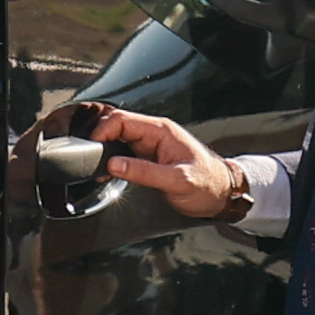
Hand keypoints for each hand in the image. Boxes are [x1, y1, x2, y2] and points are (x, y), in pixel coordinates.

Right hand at [90, 108, 244, 218]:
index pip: (122, 120)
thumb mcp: (176, 181)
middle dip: (100, 139)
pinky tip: (109, 171)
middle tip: (92, 160)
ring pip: (119, 138)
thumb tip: (115, 165)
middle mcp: (155, 134)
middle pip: (117, 126)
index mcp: (161, 131)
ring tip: (99, 168)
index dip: (102, 131)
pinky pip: (125, 151)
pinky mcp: (149, 157)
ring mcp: (151, 145)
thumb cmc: (207, 185)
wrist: (222, 194)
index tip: (92, 148)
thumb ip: (144, 172)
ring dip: (106, 149)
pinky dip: (113, 159)